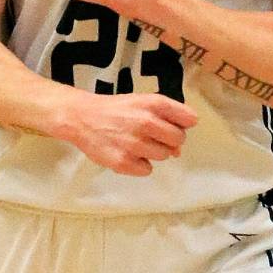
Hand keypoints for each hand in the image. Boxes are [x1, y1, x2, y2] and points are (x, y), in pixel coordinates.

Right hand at [64, 89, 198, 175]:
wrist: (83, 117)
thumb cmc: (117, 109)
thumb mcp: (142, 102)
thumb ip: (166, 118)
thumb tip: (179, 150)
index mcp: (153, 103)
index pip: (189, 118)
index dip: (185, 123)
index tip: (176, 125)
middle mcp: (146, 122)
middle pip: (179, 139)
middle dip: (170, 140)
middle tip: (154, 136)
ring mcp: (135, 143)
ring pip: (164, 156)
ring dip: (154, 152)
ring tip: (137, 143)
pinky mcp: (123, 162)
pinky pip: (147, 170)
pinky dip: (140, 165)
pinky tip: (128, 153)